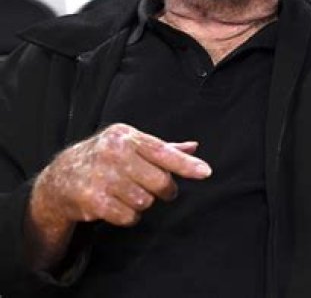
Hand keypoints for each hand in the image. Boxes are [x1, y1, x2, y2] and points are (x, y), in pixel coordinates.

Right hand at [26, 123, 211, 268]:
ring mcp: (100, 176)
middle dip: (165, 190)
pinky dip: (129, 216)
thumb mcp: (131, 145)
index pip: (163, 152)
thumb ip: (163, 148)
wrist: (61, 177)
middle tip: (161, 191)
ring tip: (130, 194)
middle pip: (159, 181)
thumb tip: (194, 147)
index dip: (186, 164)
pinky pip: (128, 217)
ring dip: (143, 203)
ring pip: (144, 201)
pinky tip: (118, 205)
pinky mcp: (92, 200)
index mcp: (126, 136)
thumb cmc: (107, 158)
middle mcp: (113, 153)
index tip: (206, 172)